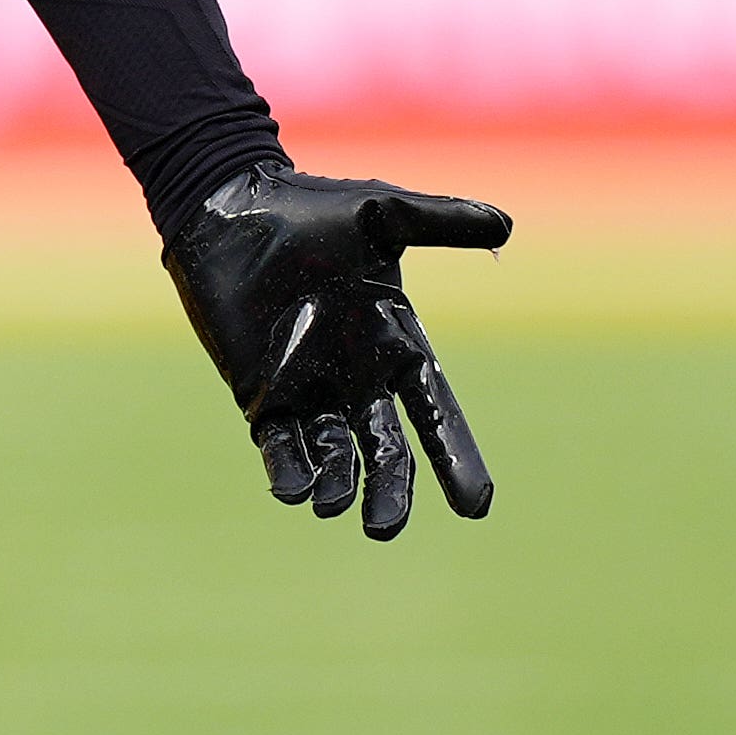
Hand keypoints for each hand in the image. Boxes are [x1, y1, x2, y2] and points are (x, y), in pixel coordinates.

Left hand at [161, 166, 510, 535]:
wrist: (231, 206)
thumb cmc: (311, 209)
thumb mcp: (380, 213)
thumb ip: (437, 222)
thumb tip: (504, 224)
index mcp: (396, 341)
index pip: (435, 409)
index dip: (455, 455)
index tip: (476, 507)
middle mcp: (358, 376)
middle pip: (385, 448)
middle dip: (389, 488)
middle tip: (385, 528)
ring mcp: (309, 390)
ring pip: (333, 455)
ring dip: (337, 484)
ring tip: (332, 507)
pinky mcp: (262, 395)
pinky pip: (280, 445)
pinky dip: (288, 470)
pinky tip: (292, 491)